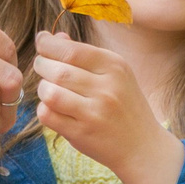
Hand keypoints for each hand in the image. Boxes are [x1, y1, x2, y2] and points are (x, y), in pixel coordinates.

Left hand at [32, 33, 184, 183]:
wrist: (142, 146)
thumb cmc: (125, 105)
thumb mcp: (115, 74)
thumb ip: (84, 54)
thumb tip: (54, 38)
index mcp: (115, 66)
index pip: (71, 50)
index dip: (48, 44)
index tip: (42, 41)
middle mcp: (106, 88)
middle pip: (57, 70)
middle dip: (42, 65)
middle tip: (43, 67)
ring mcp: (94, 112)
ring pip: (49, 92)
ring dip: (42, 89)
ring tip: (49, 89)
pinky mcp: (82, 133)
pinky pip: (48, 115)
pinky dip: (44, 109)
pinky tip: (53, 108)